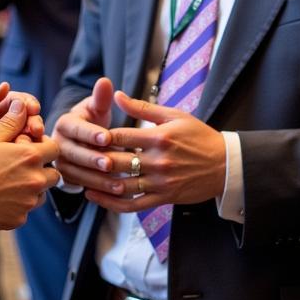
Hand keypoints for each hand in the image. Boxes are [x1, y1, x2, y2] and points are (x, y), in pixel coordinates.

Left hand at [0, 84, 43, 171]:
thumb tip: (5, 87)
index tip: (32, 109)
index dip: (27, 105)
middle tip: (35, 129)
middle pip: (23, 123)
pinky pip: (10, 163)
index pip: (14, 104)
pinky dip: (20, 162)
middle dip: (33, 123)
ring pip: (20, 143)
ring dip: (30, 142)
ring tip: (29, 145)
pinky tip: (23, 163)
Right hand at [0, 97, 59, 232]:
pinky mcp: (19, 219)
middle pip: (53, 174)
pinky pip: (27, 210)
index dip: (43, 146)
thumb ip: (11, 122)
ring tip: (10, 182)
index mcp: (31, 156)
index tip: (30, 148)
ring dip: (33, 188)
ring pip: (42, 193)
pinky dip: (19, 205)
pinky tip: (0, 198)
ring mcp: (28, 203)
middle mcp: (35, 180)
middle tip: (21, 167)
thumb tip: (22, 105)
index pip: (55, 149)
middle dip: (41, 169)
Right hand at [54, 77, 116, 188]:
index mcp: (65, 123)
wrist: (82, 140)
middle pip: (74, 153)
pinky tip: (115, 191)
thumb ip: (101, 98)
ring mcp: (59, 163)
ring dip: (97, 178)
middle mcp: (56, 143)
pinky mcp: (64, 179)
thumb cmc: (93, 121)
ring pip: (77, 173)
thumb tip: (105, 81)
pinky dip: (97, 189)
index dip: (91, 133)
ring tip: (117, 181)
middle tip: (110, 163)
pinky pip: (80, 186)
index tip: (107, 137)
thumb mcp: (96, 108)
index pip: (77, 129)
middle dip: (93, 159)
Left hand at [81, 91, 225, 212]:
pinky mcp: (163, 198)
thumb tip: (116, 95)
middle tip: (75, 157)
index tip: (85, 134)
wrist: (224, 164)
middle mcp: (158, 161)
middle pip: (116, 161)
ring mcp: (160, 182)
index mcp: (159, 137)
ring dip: (98, 183)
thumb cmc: (198, 136)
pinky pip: (133, 205)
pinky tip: (96, 197)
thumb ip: (143, 107)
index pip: (120, 136)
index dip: (100, 136)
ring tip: (79, 178)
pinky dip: (111, 204)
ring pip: (121, 186)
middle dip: (94, 160)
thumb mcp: (174, 115)